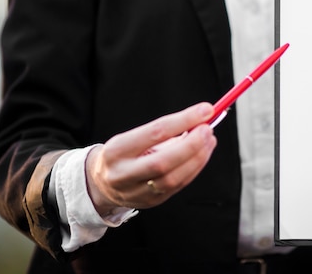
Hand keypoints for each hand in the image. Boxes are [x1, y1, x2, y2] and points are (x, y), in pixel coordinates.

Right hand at [85, 103, 216, 214]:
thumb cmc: (124, 153)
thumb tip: (200, 120)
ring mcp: (137, 192)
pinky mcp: (151, 202)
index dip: (184, 120)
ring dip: (198, 157)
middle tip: (208, 129)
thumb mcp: (134, 137)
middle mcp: (124, 174)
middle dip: (192, 144)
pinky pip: (178, 186)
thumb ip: (165, 131)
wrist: (101, 184)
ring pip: (173, 178)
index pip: (155, 132)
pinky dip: (195, 168)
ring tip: (209, 139)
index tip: (205, 109)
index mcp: (117, 150)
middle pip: (163, 162)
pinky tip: (203, 154)